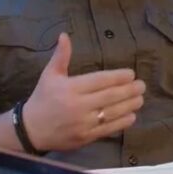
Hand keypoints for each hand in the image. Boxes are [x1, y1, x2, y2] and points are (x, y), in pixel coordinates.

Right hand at [21, 33, 145, 151]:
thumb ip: (61, 56)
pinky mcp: (85, 137)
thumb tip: (64, 35)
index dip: (118, 77)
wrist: (30, 130)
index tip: (131, 74)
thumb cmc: (43, 99)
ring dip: (130, 105)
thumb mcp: (49, 75)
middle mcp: (78, 105)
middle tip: (142, 85)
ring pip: (112, 113)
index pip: (100, 80)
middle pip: (110, 96)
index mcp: (71, 88)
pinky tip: (132, 115)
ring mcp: (83, 123)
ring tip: (140, 99)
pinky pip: (108, 129)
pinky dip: (122, 122)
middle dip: (129, 90)